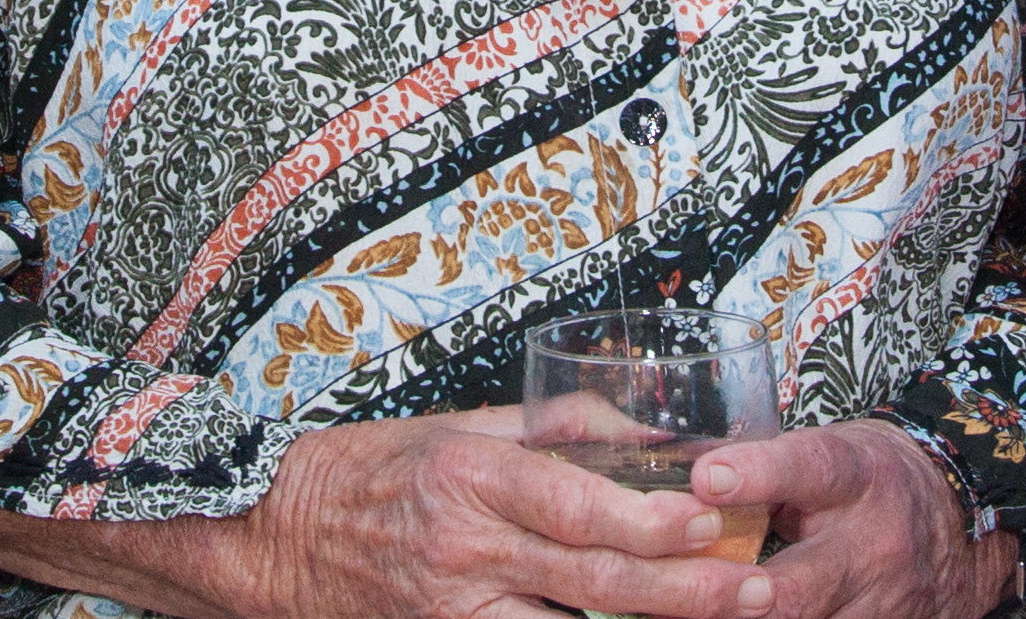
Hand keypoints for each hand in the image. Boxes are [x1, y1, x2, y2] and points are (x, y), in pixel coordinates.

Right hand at [0, 407, 776, 618]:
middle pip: (596, 578)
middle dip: (686, 590)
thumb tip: (639, 428)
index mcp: (471, 473)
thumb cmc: (366, 472)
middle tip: (759, 592)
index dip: (655, 516)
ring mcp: (452, 608)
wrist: (265, 538)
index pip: (580, 502)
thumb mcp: (454, 425)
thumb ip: (548, 431)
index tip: (720, 515)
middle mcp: (466, 547)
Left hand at [687, 421, 1017, 618]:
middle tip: (688, 590)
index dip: (757, 474)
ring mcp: (883, 603)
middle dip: (741, 599)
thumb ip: (767, 473)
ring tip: (688, 615)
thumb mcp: (831, 454)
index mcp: (854, 477)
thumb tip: (683, 484)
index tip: (706, 479)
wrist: (963, 517)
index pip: (807, 469)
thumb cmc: (872, 478)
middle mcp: (871, 544)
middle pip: (798, 588)